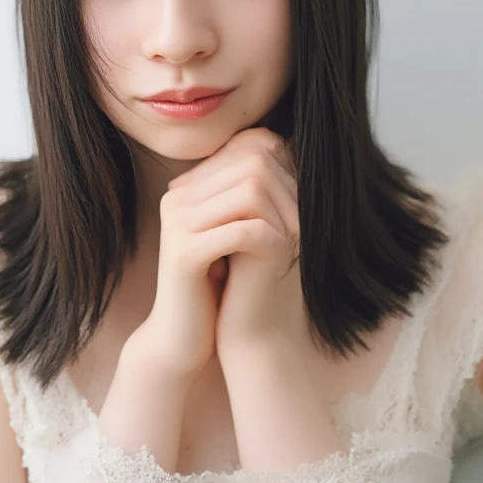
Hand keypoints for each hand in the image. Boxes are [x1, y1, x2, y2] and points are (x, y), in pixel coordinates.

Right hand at [137, 129, 288, 381]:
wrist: (181, 337)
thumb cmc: (216, 285)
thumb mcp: (237, 233)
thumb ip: (254, 198)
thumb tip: (295, 154)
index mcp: (189, 186)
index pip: (249, 145)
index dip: (286, 167)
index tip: (302, 204)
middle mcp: (178, 196)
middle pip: (253, 163)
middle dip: (290, 193)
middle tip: (305, 227)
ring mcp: (177, 223)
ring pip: (250, 191)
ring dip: (285, 217)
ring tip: (296, 243)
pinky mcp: (184, 254)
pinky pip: (244, 231)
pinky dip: (273, 242)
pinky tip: (282, 260)